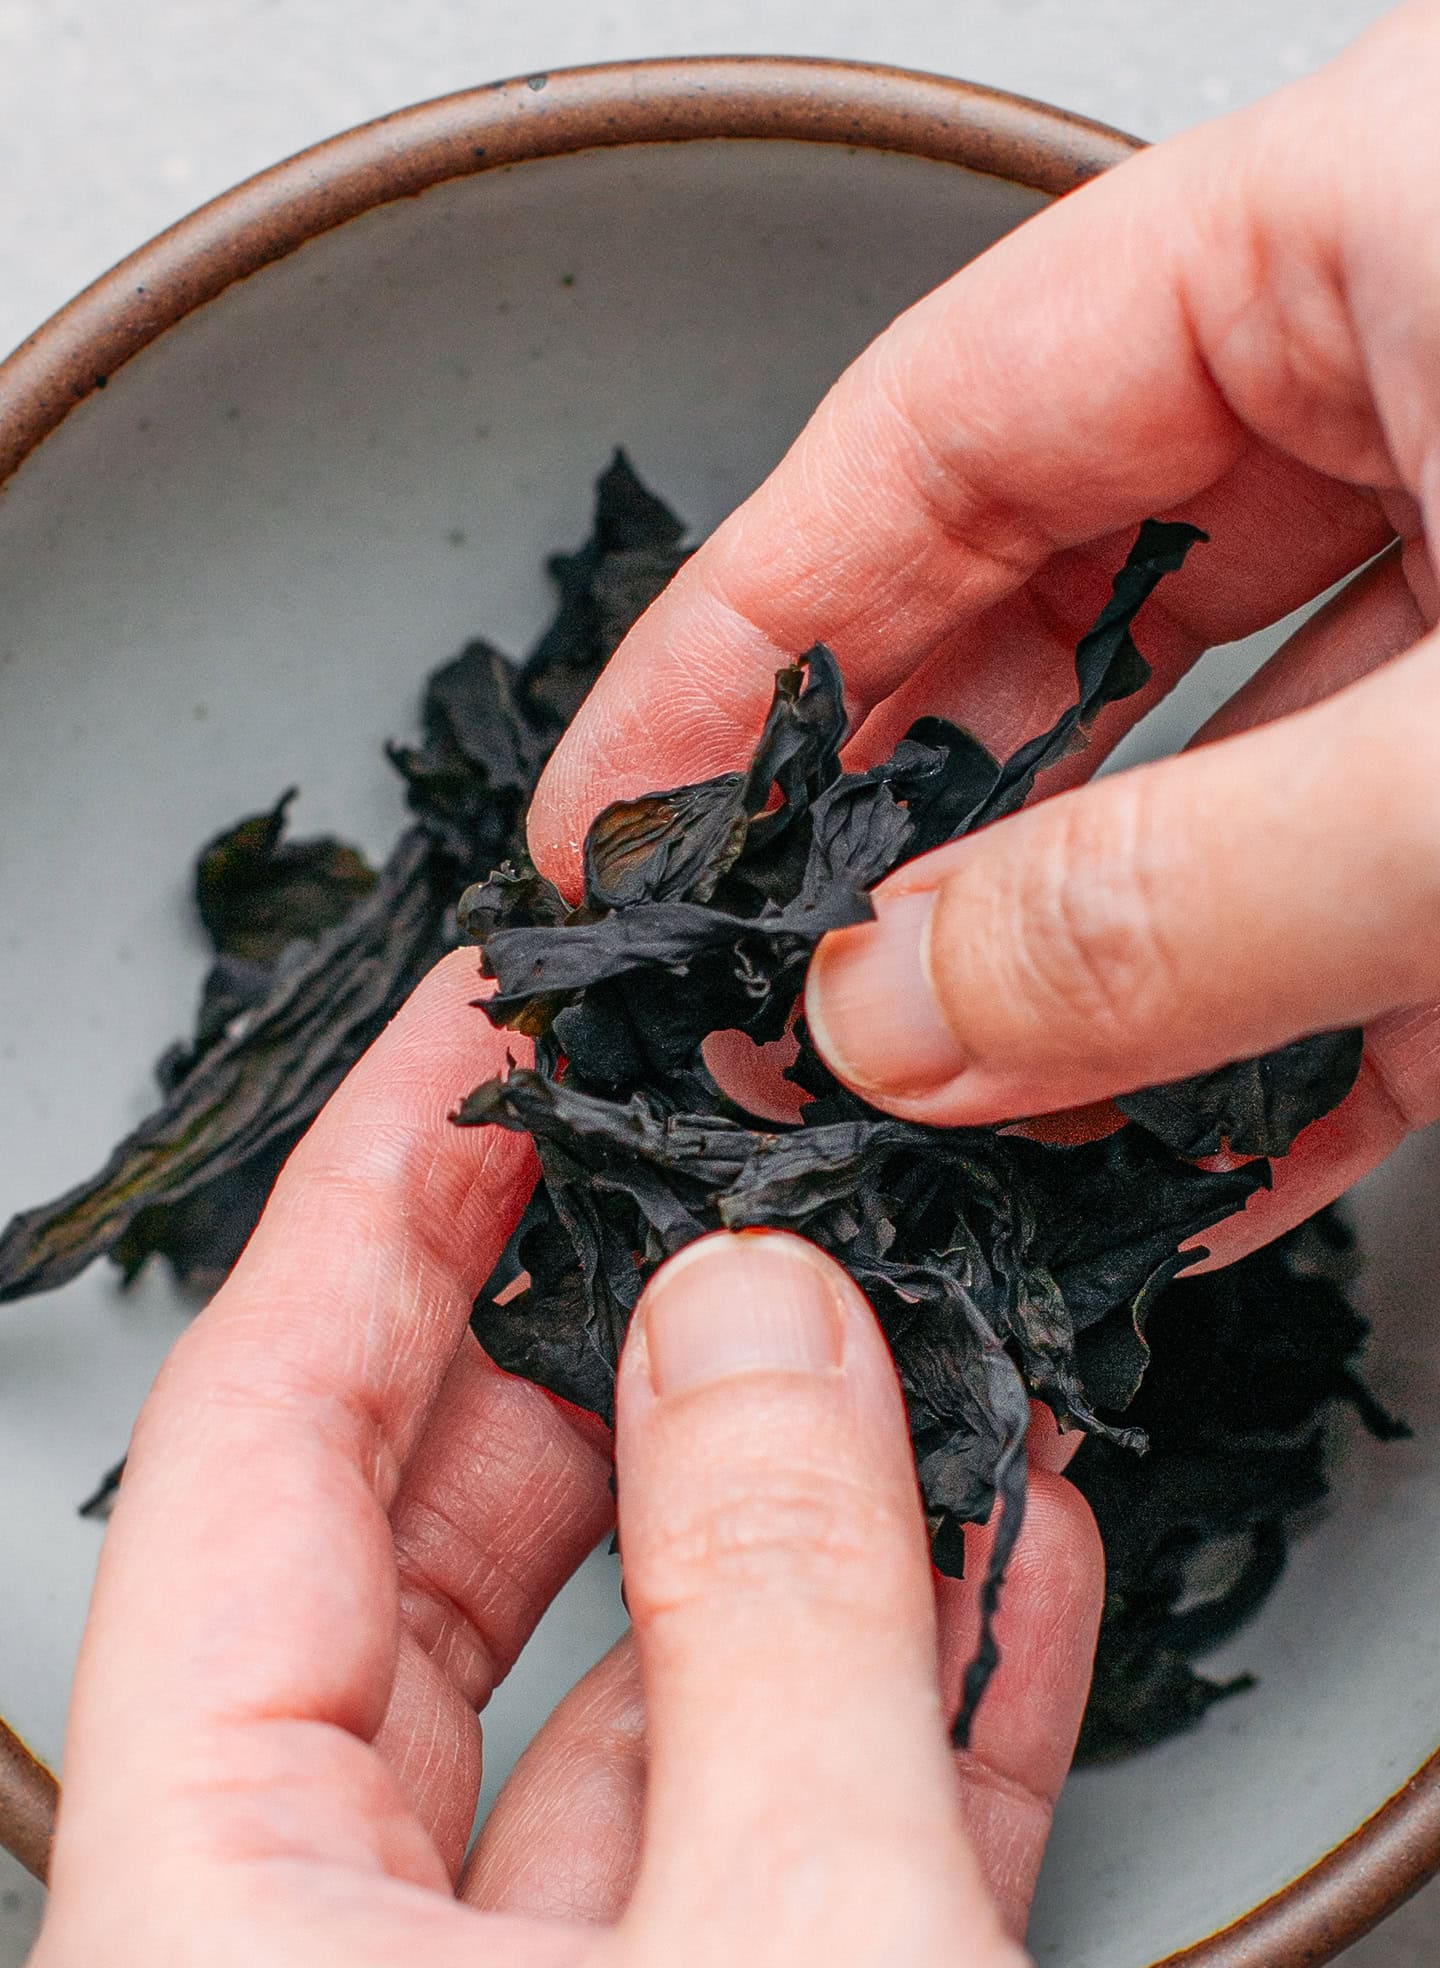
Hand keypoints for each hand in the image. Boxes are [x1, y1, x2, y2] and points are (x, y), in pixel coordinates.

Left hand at [4, 954, 1116, 1967]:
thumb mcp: (797, 1961)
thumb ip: (774, 1605)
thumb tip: (750, 1320)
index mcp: (212, 1958)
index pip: (244, 1460)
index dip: (369, 1214)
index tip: (473, 1050)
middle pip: (422, 1562)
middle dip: (588, 1350)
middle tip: (695, 1180)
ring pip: (620, 1701)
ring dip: (785, 1529)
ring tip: (894, 1356)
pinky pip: (758, 1846)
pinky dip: (882, 1704)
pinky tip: (985, 1568)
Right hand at [528, 0, 1439, 1264]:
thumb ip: (1180, 894)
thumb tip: (906, 1013)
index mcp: (1383, 216)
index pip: (940, 424)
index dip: (743, 644)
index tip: (618, 819)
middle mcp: (1429, 361)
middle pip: (1060, 593)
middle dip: (914, 831)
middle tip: (776, 998)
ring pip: (1222, 757)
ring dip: (1093, 965)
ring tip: (953, 1116)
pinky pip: (1384, 873)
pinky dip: (1291, 1024)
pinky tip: (1182, 1150)